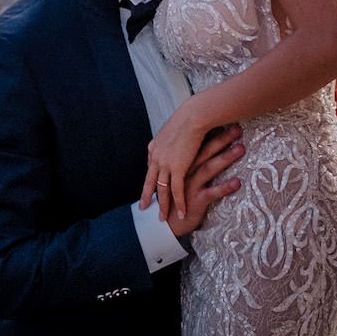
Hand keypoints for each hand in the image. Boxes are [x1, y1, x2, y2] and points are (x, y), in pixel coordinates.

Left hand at [142, 101, 214, 221]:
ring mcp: (165, 164)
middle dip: (146, 196)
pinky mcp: (178, 169)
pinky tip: (180, 214)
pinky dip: (179, 204)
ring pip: (161, 190)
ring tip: (161, 218)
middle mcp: (156, 157)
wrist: (193, 117)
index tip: (150, 187)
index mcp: (155, 147)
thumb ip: (173, 139)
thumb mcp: (175, 129)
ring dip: (162, 205)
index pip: (151, 168)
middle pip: (150, 181)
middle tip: (143, 208)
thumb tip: (176, 140)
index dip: (151, 179)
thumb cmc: (189, 118)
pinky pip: (176, 191)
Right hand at [163, 124, 244, 237]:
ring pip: (208, 168)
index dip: (211, 132)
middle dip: (221, 140)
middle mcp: (184, 172)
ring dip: (225, 158)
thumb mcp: (177, 177)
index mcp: (180, 164)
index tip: (225, 121)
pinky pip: (212, 192)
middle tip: (237, 129)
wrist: (166, 224)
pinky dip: (225, 187)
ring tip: (241, 149)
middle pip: (204, 151)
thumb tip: (197, 147)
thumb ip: (185, 163)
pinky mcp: (196, 200)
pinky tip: (238, 182)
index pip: (197, 144)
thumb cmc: (175, 198)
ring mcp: (190, 185)